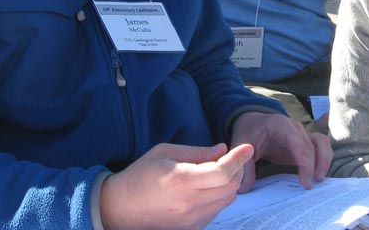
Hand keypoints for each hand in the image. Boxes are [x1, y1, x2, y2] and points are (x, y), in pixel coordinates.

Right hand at [98, 142, 252, 229]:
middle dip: (237, 169)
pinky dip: (219, 197)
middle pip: (231, 187)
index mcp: (181, 180)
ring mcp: (191, 220)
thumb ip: (196, 152)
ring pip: (227, 200)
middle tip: (231, 158)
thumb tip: (222, 150)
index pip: (222, 172)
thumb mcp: (164, 152)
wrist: (120, 208)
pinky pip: (217, 210)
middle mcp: (189, 203)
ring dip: (229, 184)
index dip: (239, 158)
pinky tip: (206, 188)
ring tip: (216, 172)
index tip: (247, 147)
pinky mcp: (192, 229)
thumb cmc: (140, 175)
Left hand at [230, 111, 330, 191]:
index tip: (305, 177)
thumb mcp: (241, 144)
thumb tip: (244, 188)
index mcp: (278, 124)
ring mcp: (302, 133)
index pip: (295, 139)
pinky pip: (321, 147)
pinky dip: (324, 159)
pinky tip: (318, 175)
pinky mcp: (305, 142)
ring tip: (318, 179)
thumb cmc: (249, 132)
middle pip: (309, 145)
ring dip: (323, 160)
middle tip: (308, 185)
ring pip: (321, 143)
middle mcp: (294, 127)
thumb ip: (244, 165)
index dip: (302, 157)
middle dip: (312, 165)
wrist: (253, 123)